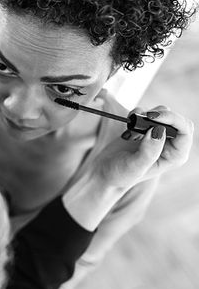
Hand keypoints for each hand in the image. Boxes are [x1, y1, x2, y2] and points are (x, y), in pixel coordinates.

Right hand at [63, 105, 192, 230]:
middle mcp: (170, 145)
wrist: (103, 173)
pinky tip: (128, 126)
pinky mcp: (144, 131)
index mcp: (175, 156)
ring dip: (147, 114)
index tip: (152, 117)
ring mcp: (157, 137)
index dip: (172, 119)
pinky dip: (138, 114)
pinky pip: (147, 114)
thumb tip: (158, 130)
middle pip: (176, 120)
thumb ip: (149, 151)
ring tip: (133, 125)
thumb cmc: (120, 174)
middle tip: (144, 117)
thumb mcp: (135, 166)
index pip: (185, 131)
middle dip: (161, 114)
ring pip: (162, 114)